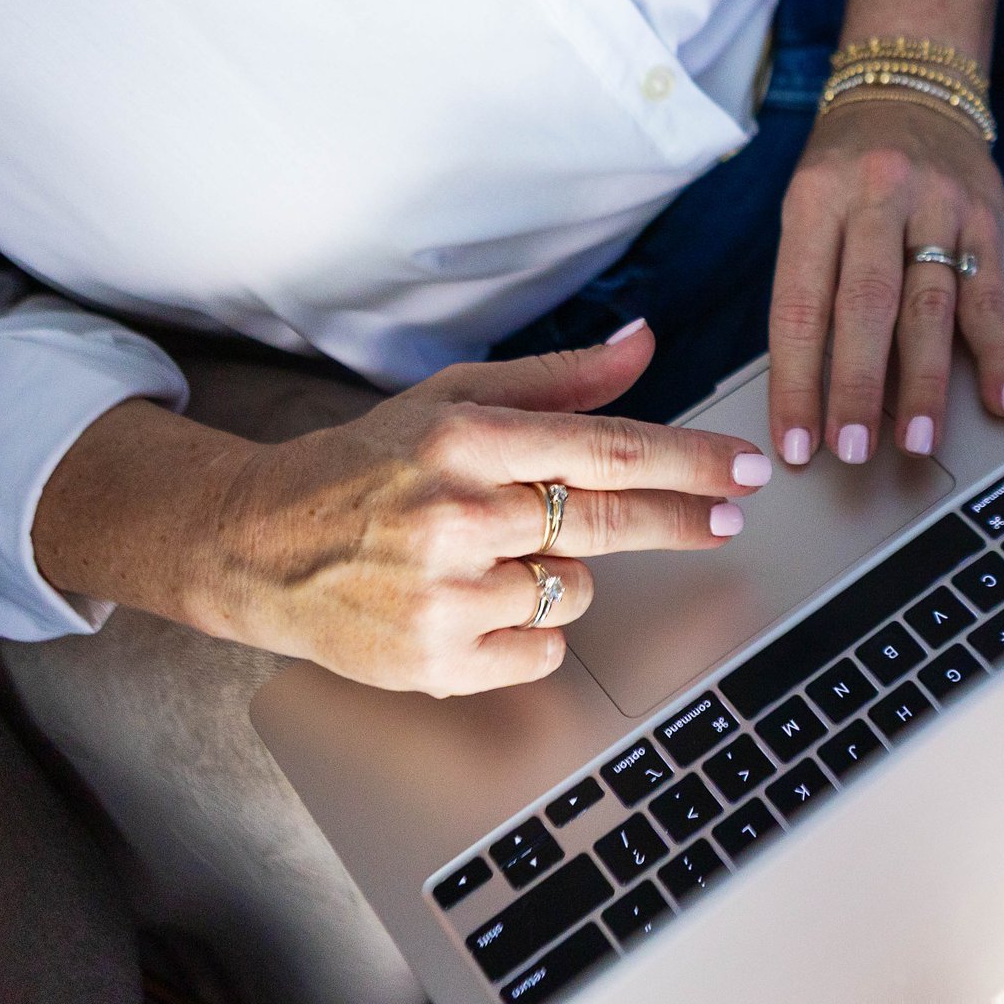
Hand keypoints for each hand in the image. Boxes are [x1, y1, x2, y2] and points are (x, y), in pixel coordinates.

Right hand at [188, 326, 769, 695]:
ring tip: (495, 556)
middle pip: (610, 521)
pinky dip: (532, 633)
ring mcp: (446, 595)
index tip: (744, 470)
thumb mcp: (455, 399)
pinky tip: (480, 606)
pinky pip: (542, 653)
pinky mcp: (435, 661)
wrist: (259, 544)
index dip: (690, 463)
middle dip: (684, 519)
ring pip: (576, 591)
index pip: (609, 451)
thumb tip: (645, 341)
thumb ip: (560, 379)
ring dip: (562, 575)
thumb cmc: (368, 467)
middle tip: (726, 518)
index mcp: (467, 441)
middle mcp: (458, 515)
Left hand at [768, 97, 1003, 465]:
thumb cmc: (848, 165)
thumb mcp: (808, 204)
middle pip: (866, 305)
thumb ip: (811, 281)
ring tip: (916, 441)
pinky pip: (991, 293)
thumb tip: (812, 389)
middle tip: (852, 451)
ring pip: (930, 305)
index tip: (795, 442)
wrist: (912, 87)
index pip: (801, 303)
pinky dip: (998, 352)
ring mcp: (938, 206)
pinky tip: (1000, 397)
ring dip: (924, 382)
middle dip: (858, 387)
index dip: (796, 380)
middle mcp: (878, 197)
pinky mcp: (986, 217)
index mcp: (816, 199)